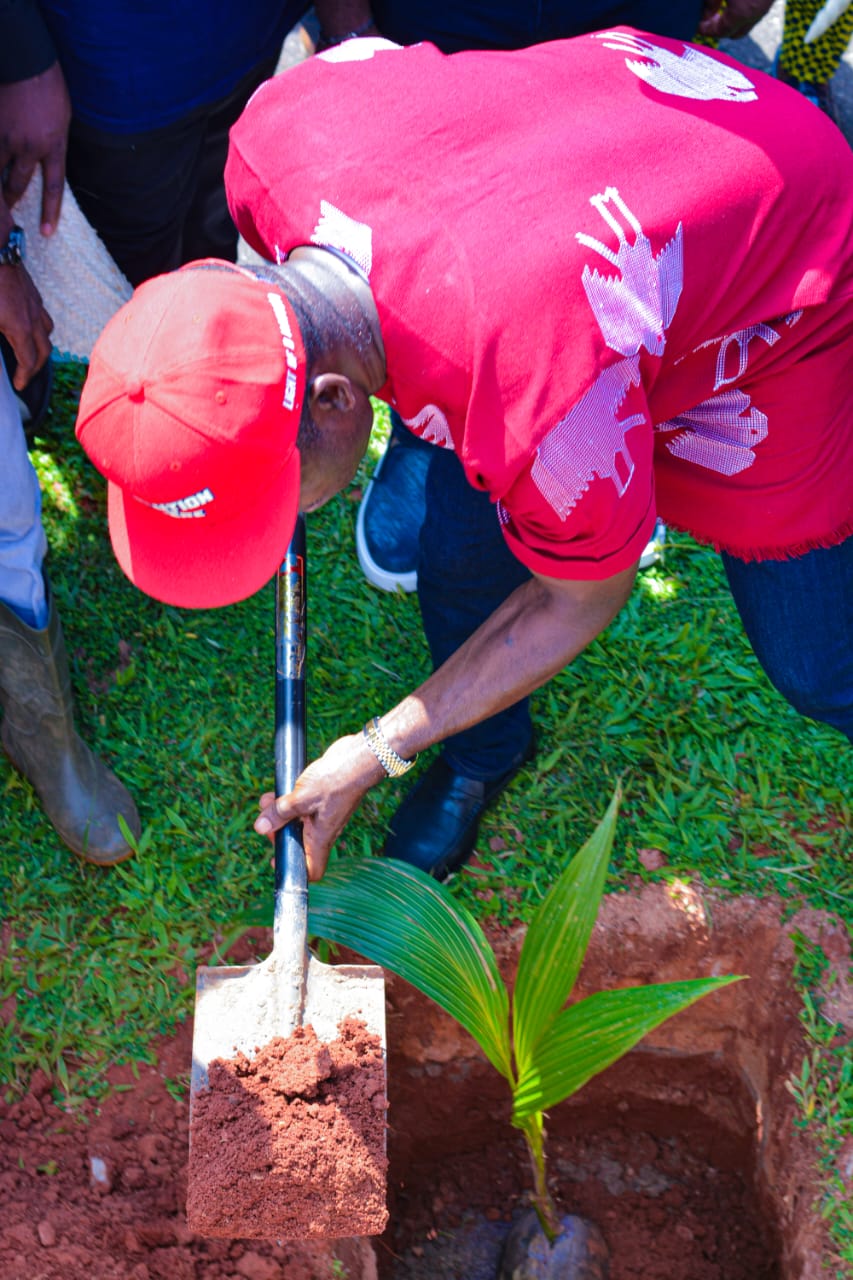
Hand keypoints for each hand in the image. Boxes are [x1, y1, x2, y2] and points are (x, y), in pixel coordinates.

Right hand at [0, 63, 70, 235]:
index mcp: (53, 145)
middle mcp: (29, 146)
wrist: (26, 61)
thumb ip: (53, 145)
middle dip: (11, 202)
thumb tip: (45, 164)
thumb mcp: (62, 121)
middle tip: (8, 217)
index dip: (49, 212)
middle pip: (17, 185)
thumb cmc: (48, 87)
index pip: (53, 188)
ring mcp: (5, 136)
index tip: (45, 233)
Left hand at [0, 263, 53, 387]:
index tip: (19, 385)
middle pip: (44, 350)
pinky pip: (41, 314)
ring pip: (46, 331)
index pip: (28, 361)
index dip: (24, 376)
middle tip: (25, 375)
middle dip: (36, 367)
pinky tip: (25, 323)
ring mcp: (34, 302)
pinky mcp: (30, 290)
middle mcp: (32, 317)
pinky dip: (37, 325)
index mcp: (19, 328)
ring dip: (40, 345)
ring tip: (30, 351)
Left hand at [254, 731, 384, 879]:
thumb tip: (261, 828)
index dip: (295, 870)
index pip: (312, 869)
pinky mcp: (321, 798)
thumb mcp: (301, 798)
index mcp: (321, 837)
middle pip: (298, 844)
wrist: (359, 758)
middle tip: (266, 822)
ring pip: (297, 822)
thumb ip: (280, 813)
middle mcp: (323, 829)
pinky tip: (279, 790)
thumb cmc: (337, 781)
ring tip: (266, 802)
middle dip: (278, 834)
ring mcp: (322, 813)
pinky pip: (301, 806)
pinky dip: (287, 801)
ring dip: (279, 814)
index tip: (278, 859)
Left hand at [697, 0, 773, 40]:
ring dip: (731, 18)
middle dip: (719, 28)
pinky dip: (742, 9)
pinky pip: (753, 10)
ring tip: (719, 5)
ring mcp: (764, 5)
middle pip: (734, 32)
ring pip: (745, 22)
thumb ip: (710, 1)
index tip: (697, 25)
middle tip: (707, 18)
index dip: (706, 30)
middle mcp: (755, 14)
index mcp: (741, 14)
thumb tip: (705, 14)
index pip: (720, 32)